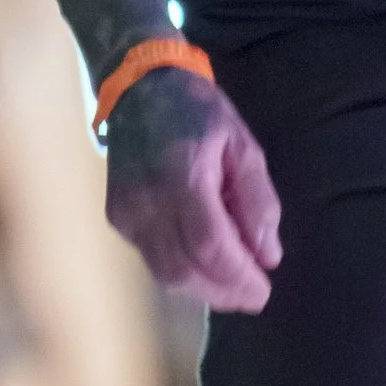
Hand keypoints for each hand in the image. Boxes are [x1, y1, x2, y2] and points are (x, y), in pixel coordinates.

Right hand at [103, 67, 283, 309]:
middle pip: (184, 269)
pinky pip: (151, 260)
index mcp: (182, 176)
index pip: (210, 245)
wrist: (140, 89)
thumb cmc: (199, 113)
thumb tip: (268, 256)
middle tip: (254, 296)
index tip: (264, 290)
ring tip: (234, 289)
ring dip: (203, 290)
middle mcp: (147, 200)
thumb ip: (257, 201)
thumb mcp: (243, 146)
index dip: (238, 277)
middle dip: (223, 292)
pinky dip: (182, 273)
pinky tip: (206, 269)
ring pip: (164, 273)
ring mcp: (127, 212)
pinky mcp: (117, 218)